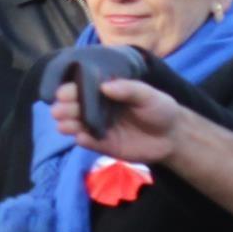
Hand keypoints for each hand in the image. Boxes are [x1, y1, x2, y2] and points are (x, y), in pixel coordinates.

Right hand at [57, 74, 193, 165]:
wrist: (172, 137)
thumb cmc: (159, 109)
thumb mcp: (148, 95)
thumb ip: (128, 89)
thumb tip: (104, 86)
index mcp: (105, 91)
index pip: (82, 87)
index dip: (71, 89)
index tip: (63, 93)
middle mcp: (98, 107)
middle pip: (75, 106)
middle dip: (65, 108)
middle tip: (60, 111)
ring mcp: (99, 126)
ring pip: (77, 125)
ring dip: (68, 124)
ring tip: (65, 124)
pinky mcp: (104, 145)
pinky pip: (89, 142)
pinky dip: (83, 140)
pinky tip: (81, 137)